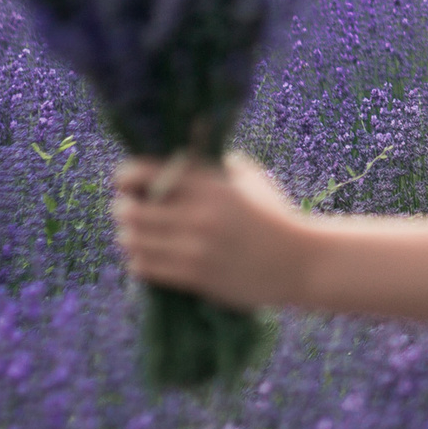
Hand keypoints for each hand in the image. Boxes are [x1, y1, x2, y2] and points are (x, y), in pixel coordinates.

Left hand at [112, 153, 311, 309]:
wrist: (303, 262)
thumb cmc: (276, 216)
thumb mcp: (251, 179)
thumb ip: (215, 165)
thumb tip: (181, 152)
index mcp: (210, 185)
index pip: (144, 173)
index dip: (126, 176)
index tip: (126, 183)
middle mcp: (199, 216)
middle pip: (130, 210)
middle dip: (124, 209)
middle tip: (130, 210)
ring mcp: (195, 248)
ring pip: (132, 241)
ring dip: (129, 237)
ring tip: (139, 235)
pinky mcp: (196, 276)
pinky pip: (145, 267)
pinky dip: (140, 260)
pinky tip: (150, 256)